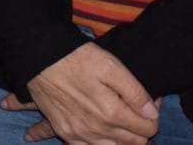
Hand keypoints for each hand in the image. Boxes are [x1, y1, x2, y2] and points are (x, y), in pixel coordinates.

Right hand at [2, 43, 158, 144]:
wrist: (39, 58)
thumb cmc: (76, 57)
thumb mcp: (111, 66)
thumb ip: (135, 92)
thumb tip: (153, 113)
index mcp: (111, 112)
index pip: (148, 129)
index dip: (152, 117)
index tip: (148, 104)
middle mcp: (97, 129)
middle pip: (134, 143)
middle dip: (141, 129)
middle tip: (137, 111)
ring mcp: (79, 134)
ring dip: (122, 139)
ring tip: (121, 121)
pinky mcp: (65, 132)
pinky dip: (99, 143)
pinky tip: (101, 131)